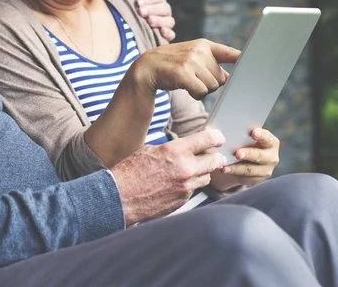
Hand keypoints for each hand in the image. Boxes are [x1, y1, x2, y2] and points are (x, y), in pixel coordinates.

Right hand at [111, 130, 226, 224]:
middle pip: (216, 161)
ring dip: (202, 172)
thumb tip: (187, 147)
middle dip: (215, 157)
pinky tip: (173, 184)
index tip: (217, 138)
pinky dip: (188, 186)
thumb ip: (172, 149)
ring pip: (207, 177)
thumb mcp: (150, 150)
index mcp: (175, 151)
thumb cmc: (130, 172)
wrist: (120, 197)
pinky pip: (193, 190)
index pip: (208, 139)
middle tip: (212, 156)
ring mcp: (185, 187)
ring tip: (187, 171)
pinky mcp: (183, 200)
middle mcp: (185, 169)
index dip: (216, 137)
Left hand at [125, 0, 175, 41]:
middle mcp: (162, 13)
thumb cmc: (123, 12)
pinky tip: (160, 32)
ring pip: (170, 21)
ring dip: (160, 20)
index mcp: (155, 2)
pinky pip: (171, 35)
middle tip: (141, 12)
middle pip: (165, 8)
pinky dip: (168, 33)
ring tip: (148, 21)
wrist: (118, 32)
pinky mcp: (163, 38)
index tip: (138, 2)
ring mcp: (164, 25)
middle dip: (154, 9)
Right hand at [132, 39, 239, 99]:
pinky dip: (195, 94)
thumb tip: (230, 78)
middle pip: (221, 78)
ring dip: (201, 89)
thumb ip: (211, 67)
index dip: (246, 59)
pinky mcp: (183, 73)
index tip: (262, 62)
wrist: (146, 68)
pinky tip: (183, 87)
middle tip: (193, 78)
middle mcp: (199, 50)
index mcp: (204, 45)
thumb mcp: (191, 60)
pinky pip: (201, 91)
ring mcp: (191, 60)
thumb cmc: (171, 66)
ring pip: (212, 86)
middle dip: (209, 83)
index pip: (231, 53)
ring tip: (187, 81)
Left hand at [223, 128, 280, 185]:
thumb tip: (222, 130)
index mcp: (271, 142)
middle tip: (237, 153)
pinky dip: (234, 173)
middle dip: (248, 154)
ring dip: (236, 168)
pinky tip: (224, 170)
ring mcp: (266, 170)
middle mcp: (271, 157)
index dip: (261, 135)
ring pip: (250, 169)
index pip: (267, 138)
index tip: (253, 132)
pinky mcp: (257, 179)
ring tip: (224, 166)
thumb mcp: (245, 136)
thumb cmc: (244, 141)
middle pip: (260, 156)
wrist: (244, 158)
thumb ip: (240, 133)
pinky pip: (245, 178)